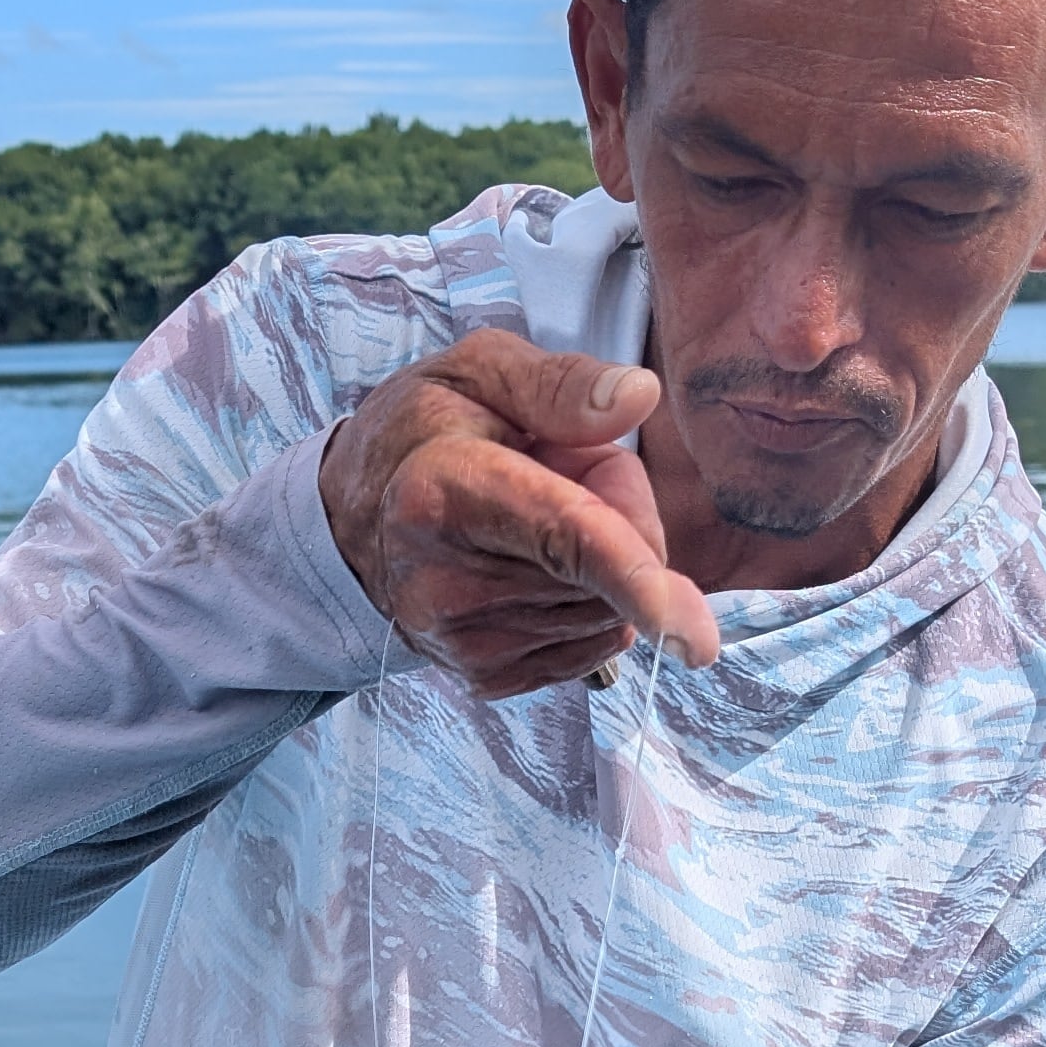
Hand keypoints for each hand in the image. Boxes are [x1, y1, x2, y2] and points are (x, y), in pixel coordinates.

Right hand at [318, 331, 718, 699]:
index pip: (563, 538)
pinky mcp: (484, 676)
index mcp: (444, 492)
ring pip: (606, 614)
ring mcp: (463, 641)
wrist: (352, 518)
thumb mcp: (480, 370)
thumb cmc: (424, 432)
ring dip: (600, 568)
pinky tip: (531, 570)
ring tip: (530, 523)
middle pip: (605, 574)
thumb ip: (562, 383)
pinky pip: (590, 647)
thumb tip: (638, 397)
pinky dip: (585, 607)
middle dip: (620, 522)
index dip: (636, 578)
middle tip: (556, 476)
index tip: (693, 631)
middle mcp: (446, 581)